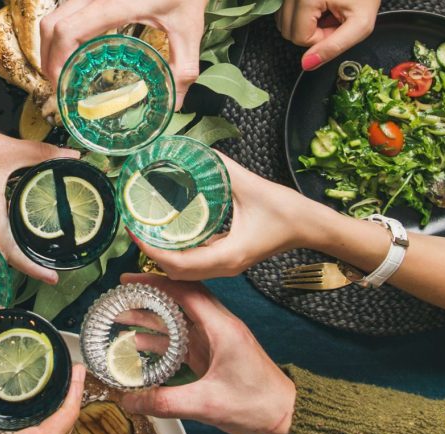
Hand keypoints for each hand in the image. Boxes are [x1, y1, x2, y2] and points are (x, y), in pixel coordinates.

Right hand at [0, 116, 76, 284]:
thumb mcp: (8, 148)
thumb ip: (43, 154)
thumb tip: (72, 156)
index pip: (12, 253)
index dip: (33, 269)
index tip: (52, 277)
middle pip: (2, 254)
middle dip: (25, 262)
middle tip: (48, 263)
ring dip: (11, 248)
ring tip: (33, 247)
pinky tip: (11, 223)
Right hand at [39, 0, 206, 103]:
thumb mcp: (189, 30)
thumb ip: (183, 68)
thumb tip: (174, 102)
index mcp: (116, 4)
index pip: (69, 31)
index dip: (57, 60)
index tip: (62, 85)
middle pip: (52, 25)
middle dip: (48, 58)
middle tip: (59, 85)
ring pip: (54, 15)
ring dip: (51, 44)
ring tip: (63, 71)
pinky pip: (65, 10)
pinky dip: (60, 32)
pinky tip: (74, 51)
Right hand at [117, 274, 294, 433]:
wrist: (286, 417)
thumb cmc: (258, 405)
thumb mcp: (206, 404)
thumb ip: (164, 401)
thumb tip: (129, 400)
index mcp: (222, 328)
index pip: (185, 292)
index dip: (155, 282)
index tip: (129, 279)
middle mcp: (219, 327)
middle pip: (179, 300)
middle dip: (148, 295)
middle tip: (121, 293)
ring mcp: (217, 341)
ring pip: (179, 319)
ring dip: (152, 317)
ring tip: (122, 316)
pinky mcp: (214, 355)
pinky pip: (183, 339)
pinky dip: (162, 338)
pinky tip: (140, 343)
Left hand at [131, 151, 337, 280]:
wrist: (310, 226)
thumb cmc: (286, 210)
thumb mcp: (250, 185)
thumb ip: (221, 168)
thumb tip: (194, 151)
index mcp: (227, 256)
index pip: (177, 262)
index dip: (150, 249)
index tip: (133, 229)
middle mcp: (224, 267)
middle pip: (175, 271)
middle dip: (150, 253)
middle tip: (133, 227)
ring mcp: (226, 266)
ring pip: (184, 271)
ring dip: (161, 255)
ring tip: (145, 231)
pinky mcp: (228, 260)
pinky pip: (195, 263)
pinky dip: (176, 253)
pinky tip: (167, 234)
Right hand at [277, 0, 379, 69]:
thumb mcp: (360, 24)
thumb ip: (334, 47)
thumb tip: (307, 64)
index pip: (299, 37)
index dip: (321, 38)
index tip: (337, 27)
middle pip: (288, 31)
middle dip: (311, 32)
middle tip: (333, 20)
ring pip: (284, 23)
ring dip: (305, 25)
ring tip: (327, 13)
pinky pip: (285, 13)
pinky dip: (301, 16)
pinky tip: (319, 8)